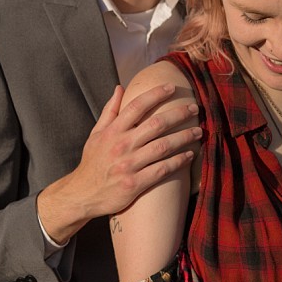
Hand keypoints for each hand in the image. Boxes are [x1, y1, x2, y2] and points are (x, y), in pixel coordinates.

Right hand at [37, 84, 200, 241]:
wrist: (82, 195)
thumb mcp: (96, 134)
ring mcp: (129, 165)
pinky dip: (178, 161)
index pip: (137, 106)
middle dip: (178, 114)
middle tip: (194, 108)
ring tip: (198, 131)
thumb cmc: (92, 162)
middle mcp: (121, 146)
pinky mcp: (135, 184)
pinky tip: (190, 155)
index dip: (156, 94)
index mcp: (112, 131)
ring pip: (163, 146)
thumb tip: (120, 88)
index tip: (172, 87)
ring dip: (184, 137)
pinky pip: (162, 170)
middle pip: (156, 124)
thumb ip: (110, 111)